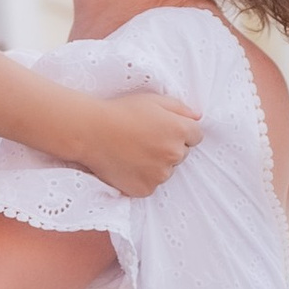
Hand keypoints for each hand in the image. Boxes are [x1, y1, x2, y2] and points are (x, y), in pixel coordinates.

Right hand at [80, 86, 203, 198]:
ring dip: (156, 164)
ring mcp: (160, 174)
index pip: (196, 136)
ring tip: (133, 151)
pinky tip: (128, 164)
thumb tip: (197, 117)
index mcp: (179, 130)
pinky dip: (142, 177)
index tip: (162, 129)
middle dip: (168, 147)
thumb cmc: (121, 112)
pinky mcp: (145, 189)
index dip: (179, 131)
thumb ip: (180, 108)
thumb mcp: (153, 100)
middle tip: (144, 139)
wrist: (91, 132)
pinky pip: (151, 184)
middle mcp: (174, 154)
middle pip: (181, 154)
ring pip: (166, 170)